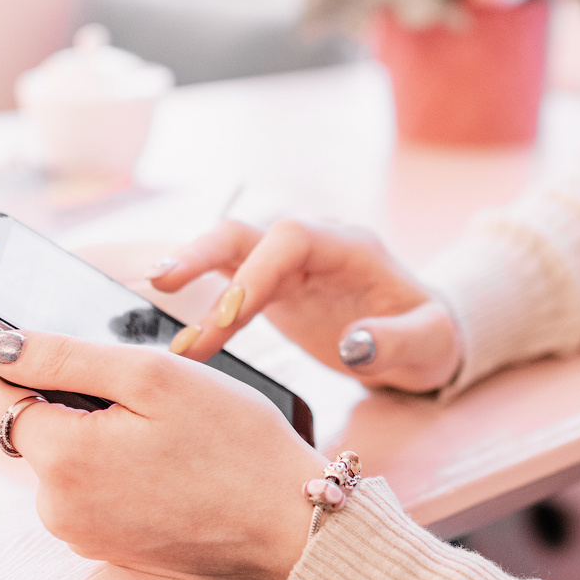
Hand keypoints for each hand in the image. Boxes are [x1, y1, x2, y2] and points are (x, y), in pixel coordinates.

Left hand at [0, 330, 326, 579]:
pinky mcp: (110, 547)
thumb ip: (63, 355)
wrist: (289, 520)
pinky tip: (168, 465)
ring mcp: (83, 534)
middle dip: (72, 402)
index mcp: (62, 458)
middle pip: (29, 428)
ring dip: (98, 437)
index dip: (29, 363)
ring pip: (64, 459)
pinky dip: (119, 471)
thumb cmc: (235, 443)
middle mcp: (57, 508)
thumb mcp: (153, 375)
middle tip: (144, 399)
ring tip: (164, 435)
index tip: (85, 362)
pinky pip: (93, 492)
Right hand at [146, 219, 461, 392]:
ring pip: (230, 250)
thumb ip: (396, 342)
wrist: (424, 337)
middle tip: (162, 283)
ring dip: (190, 266)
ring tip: (148, 289)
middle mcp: (312, 246)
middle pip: (248, 232)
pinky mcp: (274, 287)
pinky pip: (228, 277)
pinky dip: (198, 290)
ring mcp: (290, 265)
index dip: (254, 273)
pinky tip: (164, 308)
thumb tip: (353, 346)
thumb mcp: (431, 344)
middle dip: (203, 252)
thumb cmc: (431, 336)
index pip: (290, 241)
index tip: (227, 317)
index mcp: (349, 248)